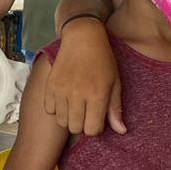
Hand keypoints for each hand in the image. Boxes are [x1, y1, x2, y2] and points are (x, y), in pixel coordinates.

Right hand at [43, 19, 123, 134]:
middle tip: (87, 112)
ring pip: (62, 122)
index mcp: (97, 95)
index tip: (97, 117)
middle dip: (83, 125)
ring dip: (69, 118)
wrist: (82, 38)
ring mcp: (61, 90)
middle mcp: (77, 95)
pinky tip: (64, 100)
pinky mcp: (50, 86)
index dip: (96, 127)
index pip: (92, 130)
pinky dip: (57, 109)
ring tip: (76, 106)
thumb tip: (121, 131)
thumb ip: (115, 109)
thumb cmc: (103, 61)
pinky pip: (50, 111)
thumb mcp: (115, 83)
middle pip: (76, 129)